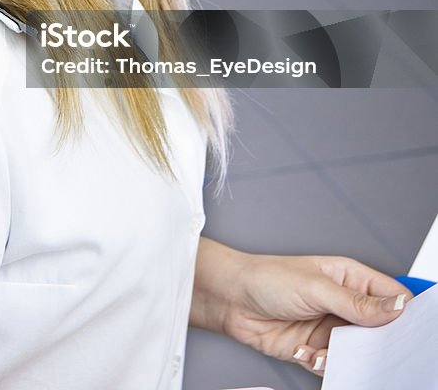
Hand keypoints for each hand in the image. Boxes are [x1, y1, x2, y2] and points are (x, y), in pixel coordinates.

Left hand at [190, 239, 410, 378]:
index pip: (392, 295)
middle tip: (369, 349)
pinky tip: (304, 352)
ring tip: (324, 349)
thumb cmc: (267, 278)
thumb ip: (357, 304)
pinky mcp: (316, 349)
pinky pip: (334, 366)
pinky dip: (324, 365)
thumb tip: (398, 307)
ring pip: (359, 353)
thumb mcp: (316, 288)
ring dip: (345, 357)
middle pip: (380, 330)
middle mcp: (344, 304)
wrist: (230, 300)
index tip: (412, 330)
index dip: (406, 312)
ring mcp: (331, 328)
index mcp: (350, 277)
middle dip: (378, 343)